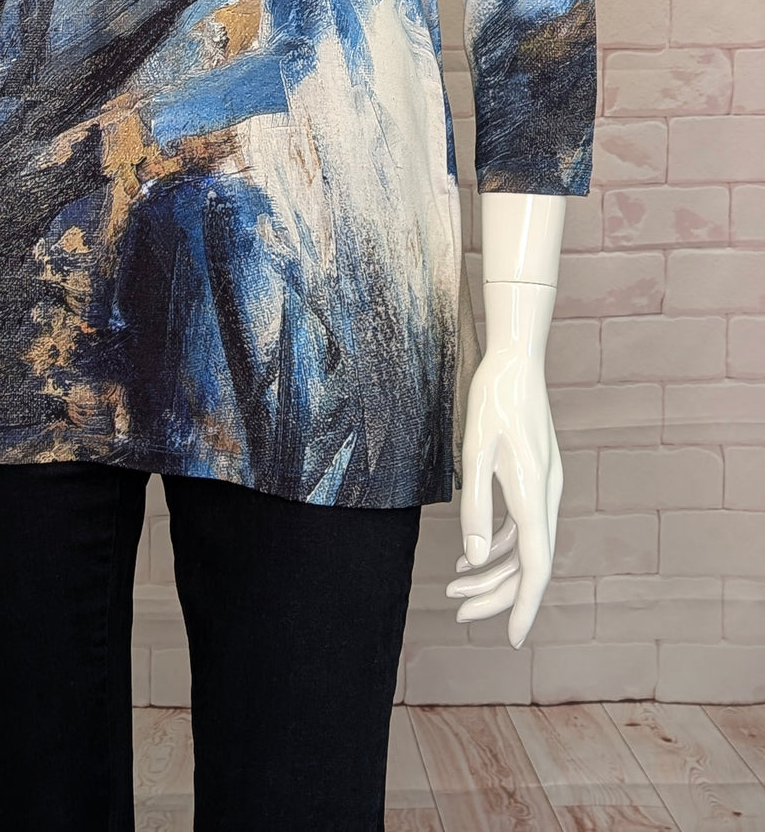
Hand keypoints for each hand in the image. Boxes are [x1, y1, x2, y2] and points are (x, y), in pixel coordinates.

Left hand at [444, 351, 562, 649]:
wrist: (516, 360)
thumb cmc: (492, 400)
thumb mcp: (474, 452)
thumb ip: (475, 506)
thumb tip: (476, 556)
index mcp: (534, 494)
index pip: (535, 566)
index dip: (524, 606)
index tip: (511, 640)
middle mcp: (547, 495)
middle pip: (529, 563)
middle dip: (496, 593)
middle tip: (459, 611)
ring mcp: (545, 486)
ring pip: (526, 546)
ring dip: (493, 569)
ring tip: (454, 584)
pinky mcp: (537, 476)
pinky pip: (523, 524)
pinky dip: (500, 543)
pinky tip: (471, 552)